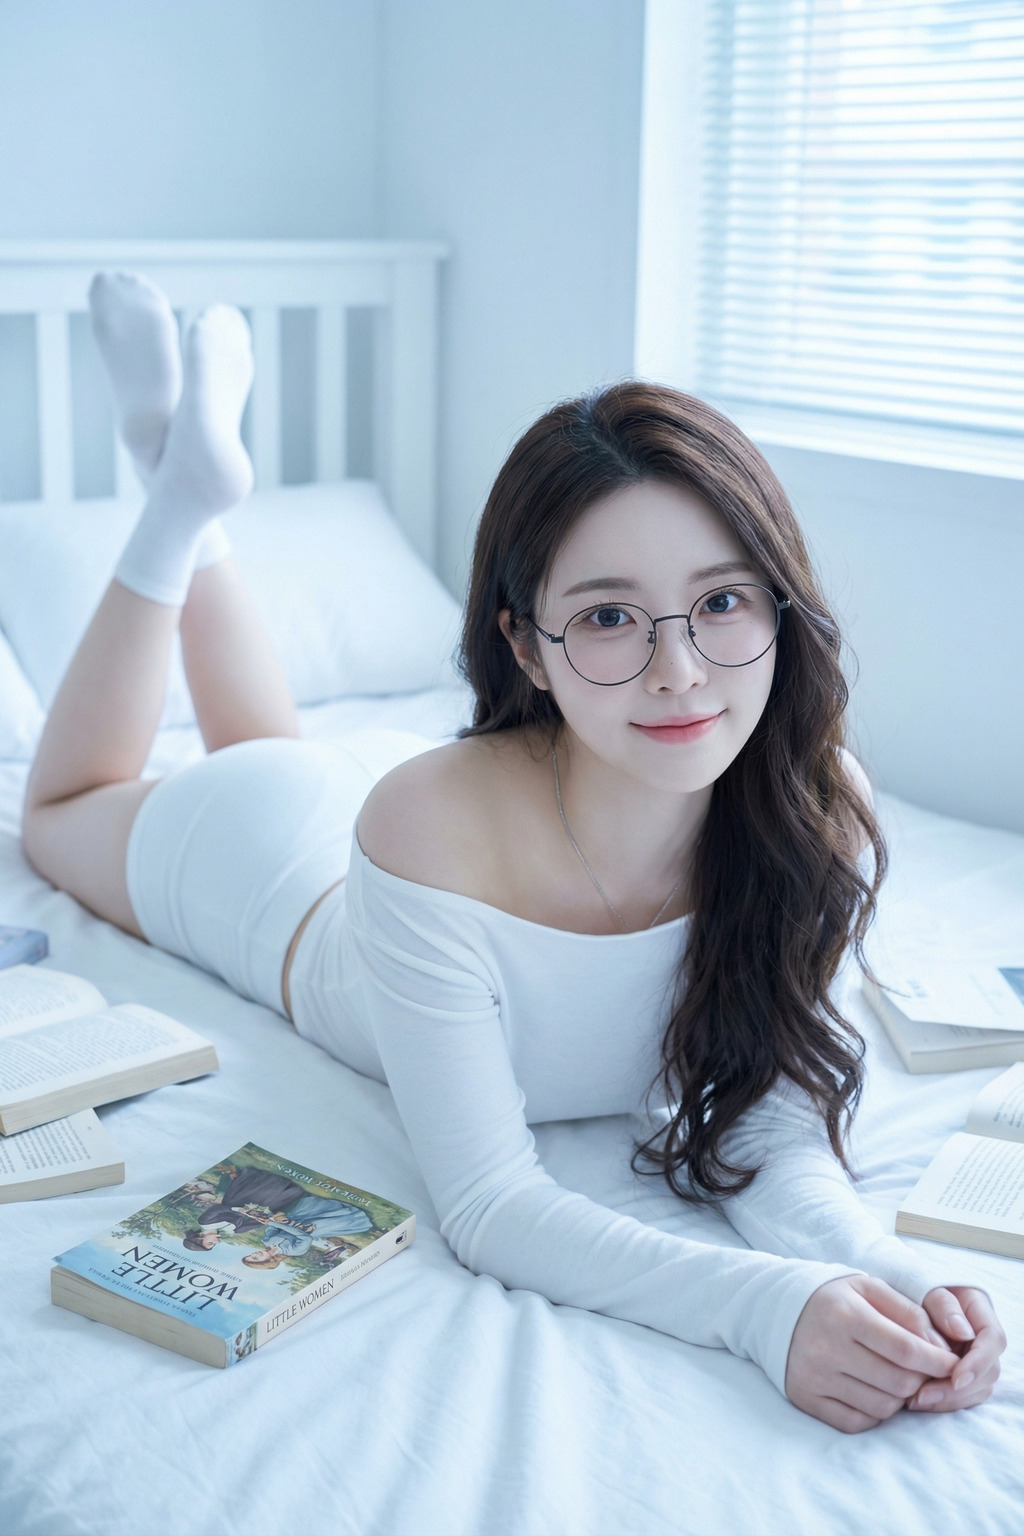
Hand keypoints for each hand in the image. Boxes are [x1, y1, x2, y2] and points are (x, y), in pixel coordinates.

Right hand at [786, 1275, 959, 1433]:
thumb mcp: (869, 1288)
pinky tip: (872, 1390)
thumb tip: (941, 1348)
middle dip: (921, 1379)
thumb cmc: (835, 1299)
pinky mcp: (806, 1399)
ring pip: (882, 1407)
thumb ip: (908, 1312)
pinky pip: (857, 1422)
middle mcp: (826, 1348)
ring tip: (894, 1377)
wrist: (776, 1310)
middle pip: (898, 1382)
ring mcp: (814, 1377)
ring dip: (899, 1397)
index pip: (906, 1350)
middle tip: (921, 1370)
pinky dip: (875, 1412)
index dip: (938, 1362)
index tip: (953, 1363)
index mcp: (845, 1314)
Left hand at [906, 1287, 1005, 1412]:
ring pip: (978, 1389)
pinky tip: (916, 1402)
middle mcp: (983, 1338)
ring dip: (949, 1400)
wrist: (900, 1292)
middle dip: (958, 1389)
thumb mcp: (926, 1287)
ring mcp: (975, 1358)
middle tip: (923, 1397)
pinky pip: (963, 1395)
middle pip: (989, 1371)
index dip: (978, 1363)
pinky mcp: (962, 1374)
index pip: (993, 1340)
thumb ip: (943, 1305)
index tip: (955, 1379)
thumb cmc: (914, 1285)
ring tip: (914, 1402)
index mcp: (980, 1311)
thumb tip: (963, 1332)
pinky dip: (943, 1402)